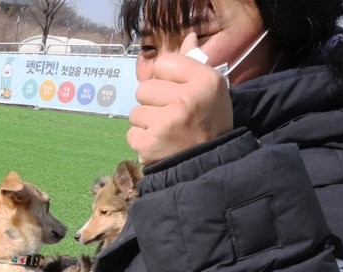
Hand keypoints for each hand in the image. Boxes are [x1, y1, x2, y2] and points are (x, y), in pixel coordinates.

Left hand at [127, 33, 233, 164]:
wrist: (211, 162)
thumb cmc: (209, 121)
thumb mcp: (210, 89)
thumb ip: (192, 64)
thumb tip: (187, 38)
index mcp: (204, 80)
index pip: (163, 63)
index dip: (165, 79)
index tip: (176, 92)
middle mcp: (186, 98)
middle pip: (144, 89)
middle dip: (152, 102)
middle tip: (170, 115)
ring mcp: (167, 121)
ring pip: (135, 112)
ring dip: (146, 123)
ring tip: (165, 131)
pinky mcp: (151, 142)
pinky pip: (131, 133)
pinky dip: (141, 141)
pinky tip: (158, 144)